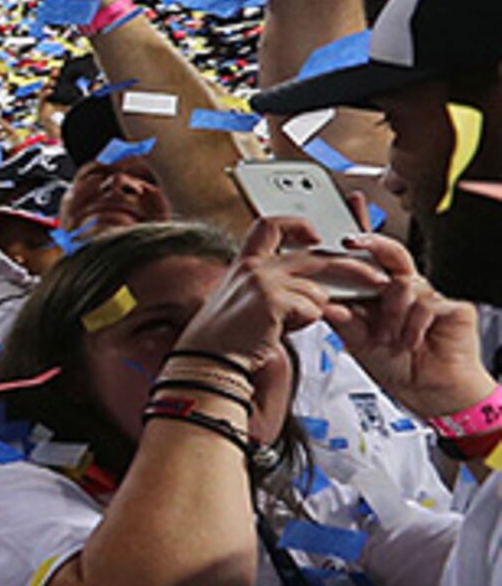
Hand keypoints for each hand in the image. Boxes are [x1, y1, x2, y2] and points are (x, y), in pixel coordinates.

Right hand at [174, 218, 384, 372]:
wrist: (208, 361)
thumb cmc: (228, 338)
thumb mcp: (248, 303)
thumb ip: (279, 289)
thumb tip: (324, 292)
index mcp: (244, 263)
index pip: (270, 226)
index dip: (298, 224)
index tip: (317, 236)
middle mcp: (252, 266)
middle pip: (316, 256)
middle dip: (354, 268)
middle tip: (376, 279)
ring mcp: (262, 281)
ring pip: (318, 290)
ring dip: (315, 311)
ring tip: (290, 322)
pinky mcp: (272, 300)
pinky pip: (313, 309)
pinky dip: (306, 323)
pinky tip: (283, 329)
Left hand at [324, 233, 500, 422]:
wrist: (429, 393)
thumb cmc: (398, 368)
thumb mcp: (361, 346)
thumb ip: (345, 323)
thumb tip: (324, 304)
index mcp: (382, 297)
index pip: (368, 266)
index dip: (352, 255)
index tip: (334, 247)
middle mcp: (407, 293)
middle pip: (393, 256)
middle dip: (373, 245)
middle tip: (353, 245)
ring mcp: (430, 298)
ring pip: (404, 284)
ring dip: (391, 314)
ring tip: (389, 339)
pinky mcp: (453, 309)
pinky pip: (428, 304)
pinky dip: (414, 325)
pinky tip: (410, 342)